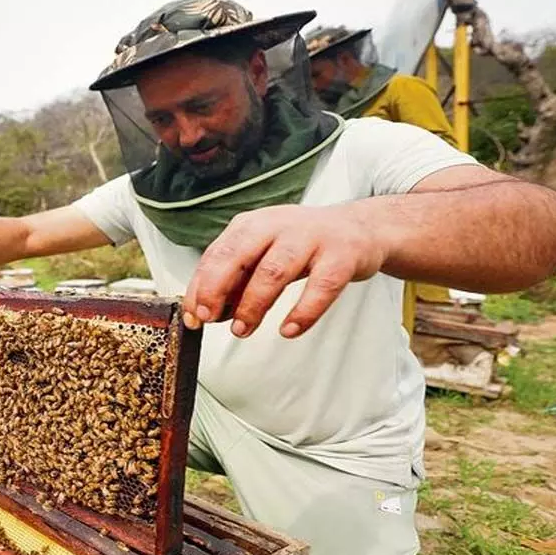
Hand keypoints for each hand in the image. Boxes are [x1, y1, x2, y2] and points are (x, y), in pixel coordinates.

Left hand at [183, 204, 388, 338]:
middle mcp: (278, 225)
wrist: (361, 230)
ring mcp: (311, 238)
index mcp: (252, 224)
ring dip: (253, 304)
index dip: (200, 286)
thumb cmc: (303, 245)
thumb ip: (235, 279)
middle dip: (217, 288)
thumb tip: (206, 311)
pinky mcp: (342, 256)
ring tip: (242, 330)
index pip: (216, 254)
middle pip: (238, 255)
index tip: (193, 315)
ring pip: (274, 271)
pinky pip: (320, 287)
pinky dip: (303, 311)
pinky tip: (289, 330)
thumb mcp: (263, 253)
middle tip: (209, 318)